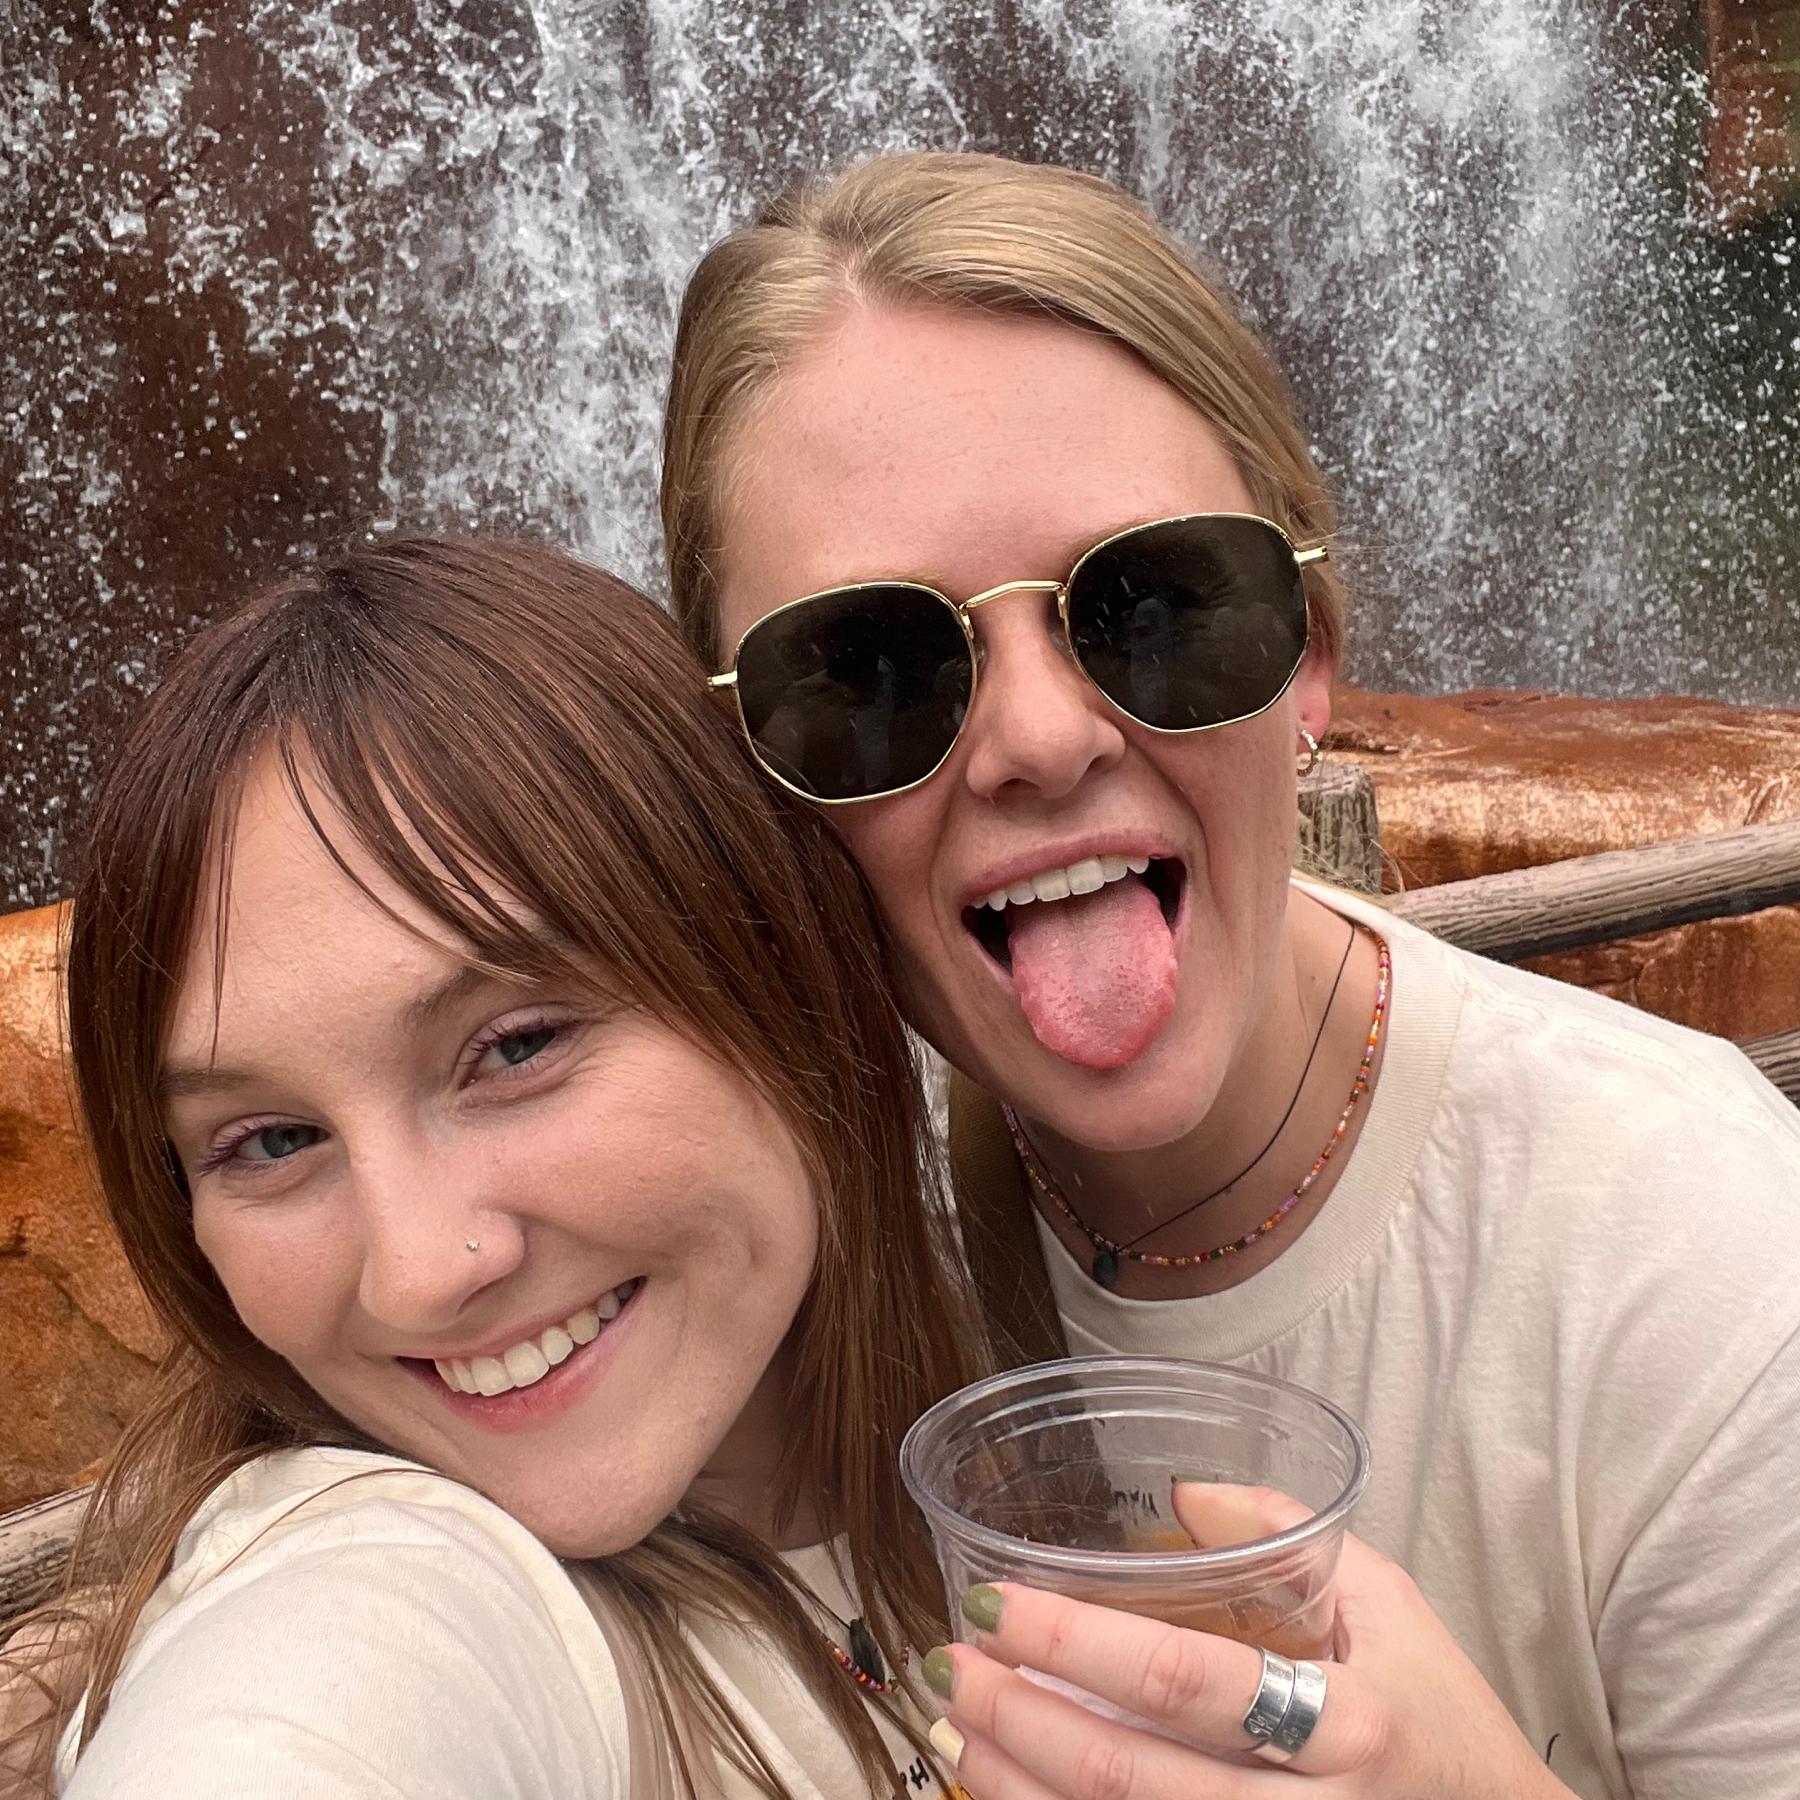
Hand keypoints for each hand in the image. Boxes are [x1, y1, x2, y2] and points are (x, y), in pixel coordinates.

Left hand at [922, 1487, 1574, 1799]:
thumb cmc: (1438, 1718)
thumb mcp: (1391, 1605)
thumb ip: (1286, 1535)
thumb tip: (1179, 1495)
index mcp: (1345, 1725)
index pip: (1185, 1680)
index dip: (1077, 1645)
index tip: (994, 1605)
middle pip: (1132, 1778)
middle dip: (1020, 1721)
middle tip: (947, 1665)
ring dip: (1018, 1789)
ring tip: (953, 1727)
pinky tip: (1006, 1791)